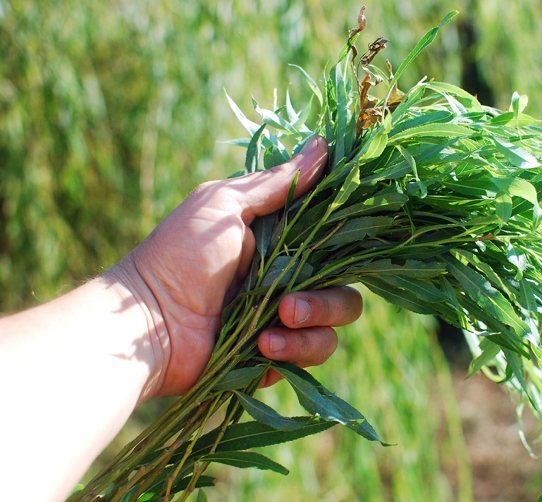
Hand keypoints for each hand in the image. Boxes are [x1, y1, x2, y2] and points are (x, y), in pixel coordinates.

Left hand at [111, 136, 361, 397]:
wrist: (146, 324)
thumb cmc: (179, 255)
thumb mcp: (224, 205)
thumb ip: (276, 183)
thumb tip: (323, 143)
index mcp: (280, 241)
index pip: (334, 241)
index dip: (345, 243)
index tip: (342, 245)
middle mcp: (288, 279)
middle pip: (344, 290)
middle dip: (327, 302)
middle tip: (289, 306)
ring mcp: (283, 320)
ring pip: (333, 327)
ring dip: (310, 327)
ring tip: (271, 329)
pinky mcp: (276, 356)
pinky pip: (310, 355)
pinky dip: (292, 352)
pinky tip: (261, 346)